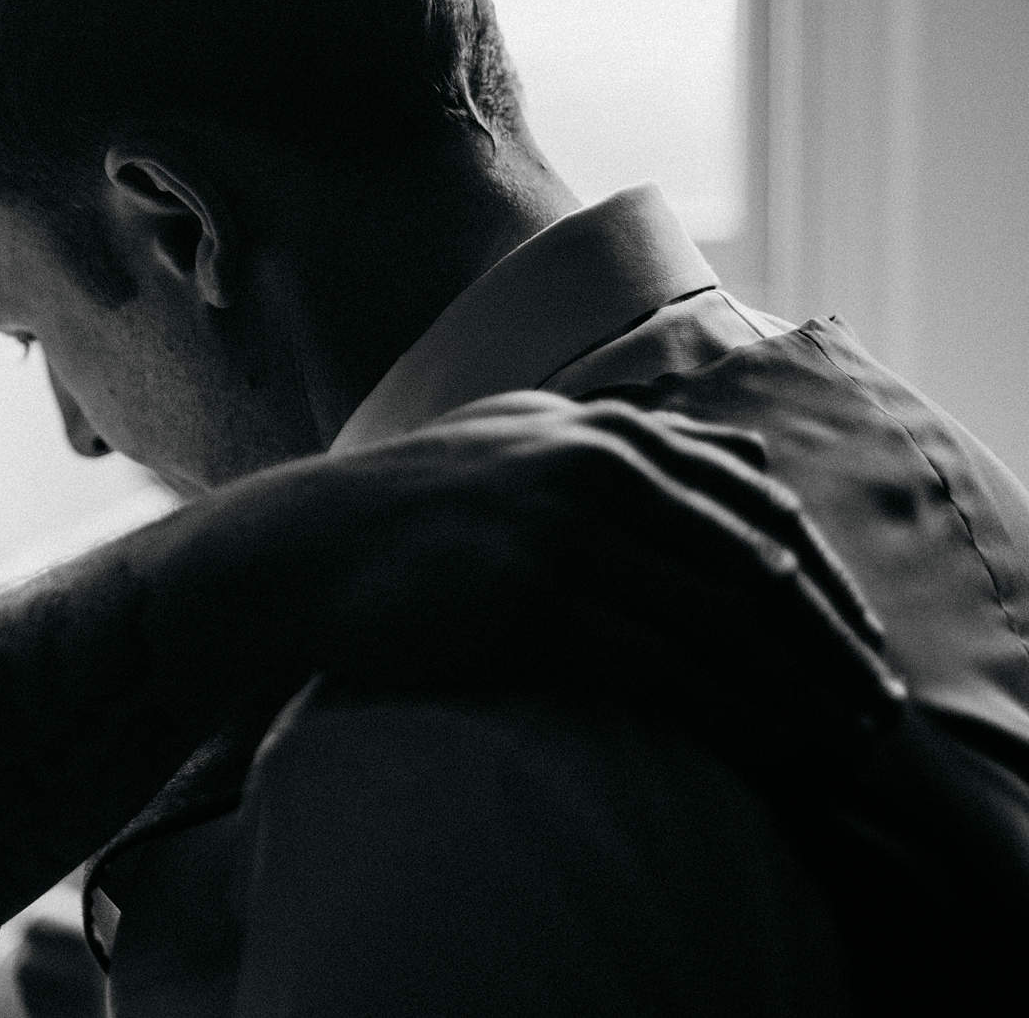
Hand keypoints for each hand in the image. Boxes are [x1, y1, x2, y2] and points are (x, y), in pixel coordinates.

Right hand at [253, 391, 905, 777]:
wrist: (298, 549)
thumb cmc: (410, 505)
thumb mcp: (518, 435)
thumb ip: (622, 439)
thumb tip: (738, 459)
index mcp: (602, 426)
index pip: (758, 498)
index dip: (825, 575)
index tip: (857, 637)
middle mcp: (592, 463)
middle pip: (756, 557)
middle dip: (828, 639)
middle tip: (870, 704)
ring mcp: (558, 527)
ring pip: (720, 616)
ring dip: (794, 684)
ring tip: (833, 738)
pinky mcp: (524, 598)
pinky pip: (657, 662)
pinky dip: (725, 708)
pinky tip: (758, 743)